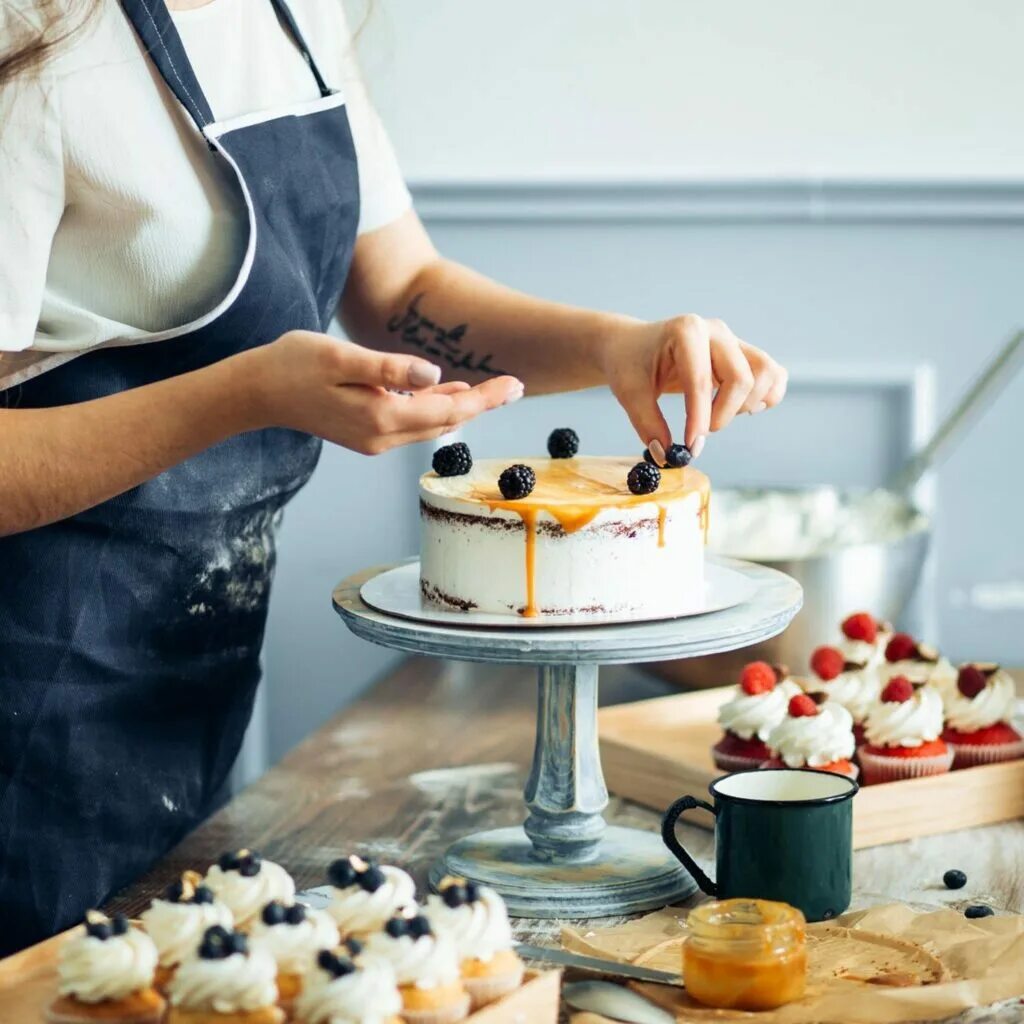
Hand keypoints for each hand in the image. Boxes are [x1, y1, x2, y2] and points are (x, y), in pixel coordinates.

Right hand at [244, 331, 522, 454]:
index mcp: (381, 418)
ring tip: (491, 389)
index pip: (447, 411)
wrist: (256, 391)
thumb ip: (390, 368)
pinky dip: (433, 407)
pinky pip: (411, 422)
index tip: (515, 385)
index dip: (484, 398)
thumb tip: (436, 374)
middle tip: (514, 385)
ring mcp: (374, 439)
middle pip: (445, 421)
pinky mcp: (366, 433)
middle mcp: (382, 437)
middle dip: (480, 403)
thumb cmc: (294, 365)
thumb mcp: (343, 358)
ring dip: (459, 405)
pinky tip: (446, 390)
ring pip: (430, 424)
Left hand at [598, 315, 786, 458]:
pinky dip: (766, 396)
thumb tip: (666, 455)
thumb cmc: (630, 363)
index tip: (692, 445)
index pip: (701, 380)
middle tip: (699, 433)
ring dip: (747, 405)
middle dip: (723, 415)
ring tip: (718, 415)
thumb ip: (647, 424)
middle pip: (741, 379)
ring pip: (765, 374)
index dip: (699, 418)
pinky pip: (773, 374)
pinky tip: (739, 407)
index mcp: (686, 331)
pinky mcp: (744, 353)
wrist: (633, 345)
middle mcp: (715, 331)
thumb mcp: (628, 392)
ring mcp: (733, 340)